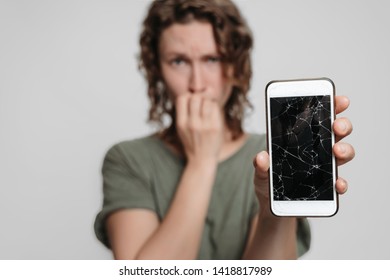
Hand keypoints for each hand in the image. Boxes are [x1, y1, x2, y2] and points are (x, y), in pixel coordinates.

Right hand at [175, 94, 223, 162]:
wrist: (201, 159)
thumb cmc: (193, 141)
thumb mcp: (182, 128)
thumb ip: (188, 110)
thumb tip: (205, 89)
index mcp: (181, 123)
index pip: (182, 98)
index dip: (189, 95)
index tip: (193, 101)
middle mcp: (191, 124)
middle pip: (196, 97)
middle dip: (201, 96)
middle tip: (205, 101)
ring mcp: (204, 126)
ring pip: (207, 101)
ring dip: (210, 100)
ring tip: (210, 106)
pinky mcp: (215, 127)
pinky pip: (216, 108)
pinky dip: (215, 107)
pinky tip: (214, 113)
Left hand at [253, 95, 354, 215]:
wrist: (273, 208)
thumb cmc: (268, 183)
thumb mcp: (260, 172)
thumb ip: (260, 165)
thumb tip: (261, 157)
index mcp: (300, 139)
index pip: (318, 118)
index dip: (331, 107)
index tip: (339, 100)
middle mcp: (316, 150)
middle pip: (336, 132)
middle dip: (341, 125)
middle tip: (337, 126)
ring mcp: (323, 168)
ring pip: (342, 153)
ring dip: (345, 149)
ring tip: (338, 151)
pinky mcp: (326, 188)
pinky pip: (339, 183)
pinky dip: (341, 183)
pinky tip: (338, 184)